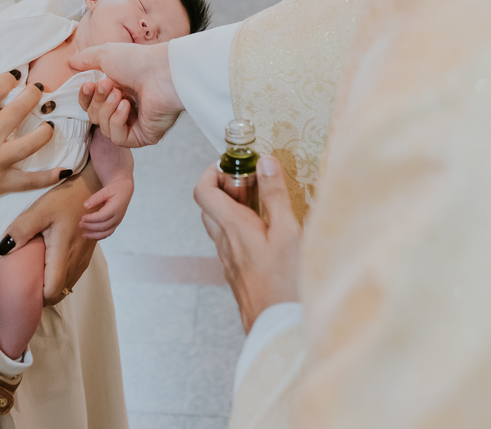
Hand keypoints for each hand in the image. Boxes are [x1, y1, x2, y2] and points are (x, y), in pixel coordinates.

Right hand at [0, 72, 66, 231]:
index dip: (8, 80)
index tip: (15, 76)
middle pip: (18, 110)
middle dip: (32, 96)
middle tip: (38, 90)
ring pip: (31, 143)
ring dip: (45, 131)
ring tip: (50, 125)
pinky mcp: (0, 184)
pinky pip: (30, 181)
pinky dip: (49, 177)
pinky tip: (65, 170)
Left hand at [2, 165, 101, 304]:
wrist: (91, 190)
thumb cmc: (64, 199)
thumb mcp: (40, 209)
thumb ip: (21, 229)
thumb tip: (2, 250)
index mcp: (62, 253)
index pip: (52, 291)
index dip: (37, 297)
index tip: (23, 291)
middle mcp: (75, 261)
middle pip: (59, 292)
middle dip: (42, 295)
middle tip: (25, 286)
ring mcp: (82, 259)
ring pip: (67, 285)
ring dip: (51, 286)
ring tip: (34, 277)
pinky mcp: (85, 255)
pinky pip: (72, 275)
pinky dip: (59, 278)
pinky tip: (47, 266)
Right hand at [71, 42, 180, 147]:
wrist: (162, 72)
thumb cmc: (139, 61)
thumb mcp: (106, 54)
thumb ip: (87, 59)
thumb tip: (71, 61)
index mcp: (118, 91)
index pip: (90, 104)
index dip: (86, 97)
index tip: (88, 85)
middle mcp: (126, 108)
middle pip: (94, 116)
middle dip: (98, 101)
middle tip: (108, 86)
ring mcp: (135, 123)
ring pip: (104, 128)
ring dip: (107, 109)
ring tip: (120, 94)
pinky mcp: (143, 136)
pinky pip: (118, 138)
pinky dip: (118, 121)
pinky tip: (127, 107)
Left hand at [79, 176, 132, 239]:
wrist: (124, 190)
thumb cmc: (115, 189)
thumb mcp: (106, 189)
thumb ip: (96, 198)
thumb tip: (85, 206)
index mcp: (115, 208)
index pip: (102, 217)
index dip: (91, 219)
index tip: (82, 218)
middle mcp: (118, 217)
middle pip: (103, 226)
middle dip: (91, 227)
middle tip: (80, 224)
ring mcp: (117, 221)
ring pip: (106, 232)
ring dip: (94, 235)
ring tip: (84, 234)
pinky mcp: (116, 224)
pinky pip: (108, 233)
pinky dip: (99, 236)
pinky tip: (91, 236)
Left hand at [193, 156, 300, 332]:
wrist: (280, 329)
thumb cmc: (286, 283)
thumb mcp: (288, 231)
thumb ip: (275, 195)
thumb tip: (264, 162)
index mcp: (232, 227)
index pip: (202, 190)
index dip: (211, 172)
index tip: (233, 165)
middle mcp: (224, 244)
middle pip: (210, 206)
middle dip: (226, 188)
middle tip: (253, 183)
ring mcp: (229, 262)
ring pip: (220, 227)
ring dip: (235, 210)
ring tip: (264, 207)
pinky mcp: (239, 275)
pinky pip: (232, 245)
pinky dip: (242, 230)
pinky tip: (268, 235)